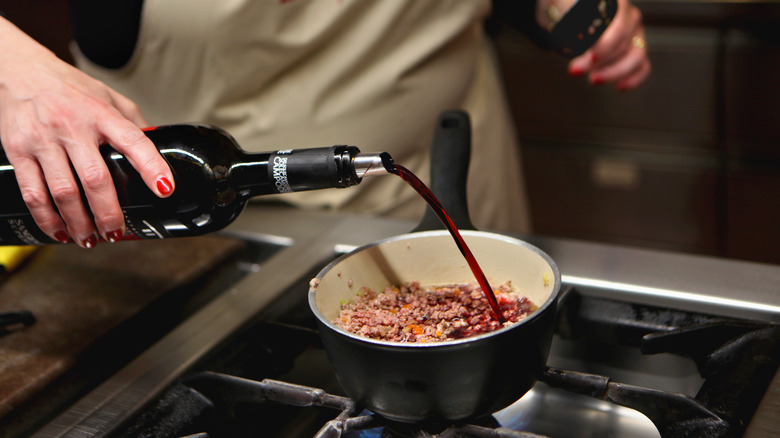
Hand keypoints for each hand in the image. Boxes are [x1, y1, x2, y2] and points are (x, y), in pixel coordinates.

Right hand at [0, 18, 174, 247]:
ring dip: (79, 222)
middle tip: (116, 233)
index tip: (165, 189)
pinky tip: (59, 231)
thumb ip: (133, 123)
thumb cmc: (70, 88)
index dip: (152, 167)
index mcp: (102, 114)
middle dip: (109, 213)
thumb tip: (159, 151)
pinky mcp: (18, 151)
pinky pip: (33, 193)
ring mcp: (43, 140)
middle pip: (95, 179)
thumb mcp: (109, 97)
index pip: (133, 141)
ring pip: (64, 192)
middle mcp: (73, 127)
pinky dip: (47, 218)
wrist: (21, 70)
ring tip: (91, 239)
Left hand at [567, 0, 650, 90]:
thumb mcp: (567, 8)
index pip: (619, 28)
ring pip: (636, 57)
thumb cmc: (569, 10)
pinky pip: (642, 67)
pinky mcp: (635, 51)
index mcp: (617, 4)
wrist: (570, 16)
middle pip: (623, 45)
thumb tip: (575, 34)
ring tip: (593, 80)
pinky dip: (633, 79)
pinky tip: (618, 86)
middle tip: (577, 70)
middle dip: (599, 63)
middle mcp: (630, 17)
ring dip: (614, 73)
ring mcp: (635, 35)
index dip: (606, 46)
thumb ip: (571, 16)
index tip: (590, 57)